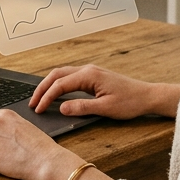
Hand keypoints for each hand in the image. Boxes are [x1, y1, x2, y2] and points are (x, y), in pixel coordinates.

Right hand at [29, 64, 179, 119]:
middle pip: (57, 75)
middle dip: (42, 88)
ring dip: (49, 85)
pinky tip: (55, 93)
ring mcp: (91, 72)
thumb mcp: (105, 109)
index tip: (38, 109)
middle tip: (32, 103)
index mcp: (89, 75)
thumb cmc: (130, 102)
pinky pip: (70, 77)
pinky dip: (59, 84)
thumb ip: (82, 107)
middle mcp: (88, 70)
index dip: (47, 97)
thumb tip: (61, 108)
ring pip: (62, 74)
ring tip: (39, 98)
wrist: (147, 96)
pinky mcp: (93, 77)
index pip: (60, 84)